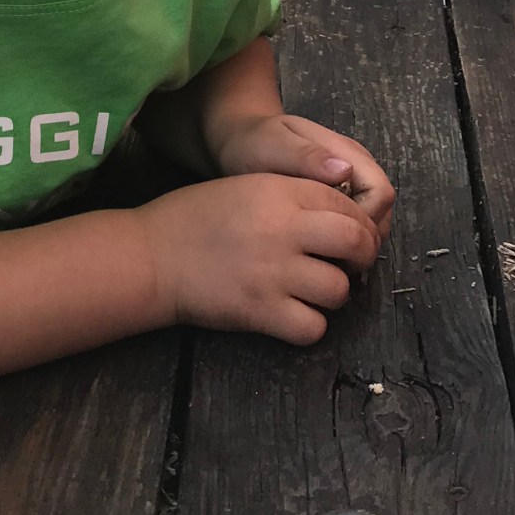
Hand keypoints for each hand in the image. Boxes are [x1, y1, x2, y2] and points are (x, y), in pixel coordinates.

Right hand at [138, 173, 379, 344]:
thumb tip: (339, 218)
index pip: (346, 206)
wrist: (152, 255)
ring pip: (339, 290)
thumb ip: (292, 197)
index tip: (353, 237)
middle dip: (362, 256)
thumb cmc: (194, 218)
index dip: (359, 224)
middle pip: (355, 243)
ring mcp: (274, 272)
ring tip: (311, 289)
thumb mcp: (246, 187)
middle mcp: (282, 229)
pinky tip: (292, 313)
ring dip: (333, 293)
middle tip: (348, 264)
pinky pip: (313, 327)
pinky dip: (308, 324)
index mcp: (279, 192)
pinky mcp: (261, 311)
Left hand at [210, 113, 394, 241]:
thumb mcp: (274, 145)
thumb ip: (307, 156)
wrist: (240, 138)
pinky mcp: (336, 199)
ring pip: (373, 222)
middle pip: (382, 212)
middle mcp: (356, 168)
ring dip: (355, 243)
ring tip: (323, 260)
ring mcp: (349, 184)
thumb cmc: (254, 141)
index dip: (366, 220)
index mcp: (347, 152)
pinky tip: (319, 253)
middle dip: (364, 239)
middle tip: (331, 259)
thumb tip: (345, 171)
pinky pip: (352, 225)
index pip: (380, 193)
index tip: (334, 238)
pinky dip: (343, 242)